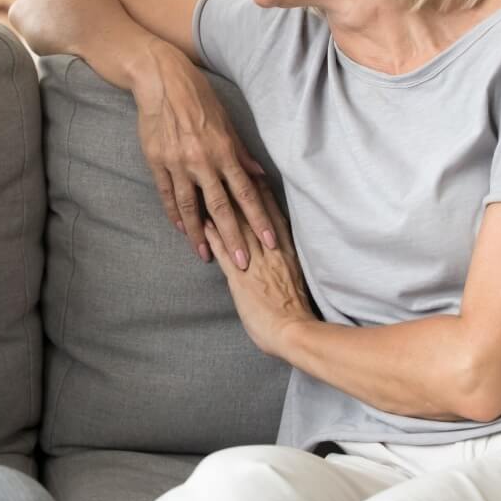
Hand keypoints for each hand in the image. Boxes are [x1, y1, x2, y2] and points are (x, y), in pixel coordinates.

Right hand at [131, 40, 272, 267]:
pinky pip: (168, 195)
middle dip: (233, 238)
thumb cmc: (198, 96)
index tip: (269, 242)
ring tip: (205, 256)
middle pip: (221, 207)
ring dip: (199, 234)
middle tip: (242, 264)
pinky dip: (175, 214)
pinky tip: (181, 229)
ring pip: (191, 207)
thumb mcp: (225, 121)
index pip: (246, 193)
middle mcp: (202, 161)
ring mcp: (177, 164)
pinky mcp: (157, 163)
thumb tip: (259, 173)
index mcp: (223, 151)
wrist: (161, 80)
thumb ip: (240, 151)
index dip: (258, 219)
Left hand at [204, 180, 314, 358]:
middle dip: (239, 190)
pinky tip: (201, 224)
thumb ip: (287, 260)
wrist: (295, 332)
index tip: (254, 174)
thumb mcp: (296, 278)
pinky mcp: (239, 279)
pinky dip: (213, 236)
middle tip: (227, 168)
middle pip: (253, 214)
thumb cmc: (298, 311)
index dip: (262, 193)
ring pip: (237, 228)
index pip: (273, 215)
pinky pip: (224, 252)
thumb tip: (281, 249)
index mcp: (286, 251)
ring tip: (208, 187)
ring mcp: (254, 263)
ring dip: (221, 207)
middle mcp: (270, 251)